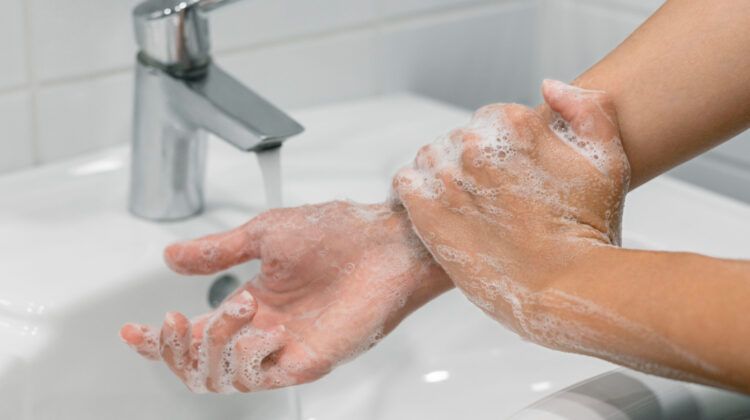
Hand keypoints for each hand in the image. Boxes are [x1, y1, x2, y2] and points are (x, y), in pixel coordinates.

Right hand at [121, 201, 451, 392]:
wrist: (385, 243)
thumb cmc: (336, 233)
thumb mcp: (264, 235)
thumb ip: (216, 252)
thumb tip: (171, 257)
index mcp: (251, 302)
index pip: (195, 333)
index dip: (158, 340)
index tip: (132, 331)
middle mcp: (264, 329)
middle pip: (199, 364)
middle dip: (176, 348)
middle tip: (178, 321)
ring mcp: (285, 347)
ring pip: (223, 376)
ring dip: (217, 344)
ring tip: (241, 306)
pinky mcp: (309, 359)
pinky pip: (261, 377)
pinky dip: (250, 354)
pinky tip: (265, 324)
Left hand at [392, 80, 629, 341]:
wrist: (565, 289)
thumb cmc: (590, 229)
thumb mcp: (608, 160)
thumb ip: (585, 110)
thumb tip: (548, 86)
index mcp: (514, 124)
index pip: (490, 118)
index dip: (502, 145)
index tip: (514, 174)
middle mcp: (475, 145)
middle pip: (459, 138)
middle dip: (472, 161)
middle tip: (493, 197)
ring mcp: (447, 178)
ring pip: (430, 157)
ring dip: (442, 174)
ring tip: (466, 206)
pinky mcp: (425, 211)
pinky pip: (405, 182)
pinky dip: (415, 191)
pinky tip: (437, 211)